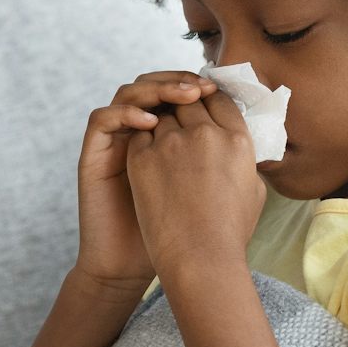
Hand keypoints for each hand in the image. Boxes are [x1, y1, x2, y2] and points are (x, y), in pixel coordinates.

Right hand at [75, 71, 219, 290]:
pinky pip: (103, 119)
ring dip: (156, 88)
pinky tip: (150, 124)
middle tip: (201, 87)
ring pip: (128, 92)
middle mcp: (138, 132)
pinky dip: (125, 114)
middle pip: (154, 84)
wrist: (135, 264)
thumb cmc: (178, 233)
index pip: (178, 93)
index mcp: (165, 136)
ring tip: (183, 98)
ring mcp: (115, 140)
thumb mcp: (210, 192)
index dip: (197, 85)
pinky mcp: (94, 154)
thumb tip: (253, 139)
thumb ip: (224, 164)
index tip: (219, 88)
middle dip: (179, 81)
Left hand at [124, 87, 265, 275]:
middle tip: (179, 126)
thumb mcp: (254, 190)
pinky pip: (140, 135)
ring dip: (162, 127)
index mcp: (238, 139)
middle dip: (183, 109)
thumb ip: (244, 158)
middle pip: (188, 101)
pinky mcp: (142, 157)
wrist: (199, 260)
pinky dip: (143, 144)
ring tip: (164, 152)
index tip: (202, 105)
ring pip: (161, 117)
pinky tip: (148, 164)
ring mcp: (171, 143)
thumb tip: (236, 144)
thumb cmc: (230, 233)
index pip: (220, 99)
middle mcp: (205, 134)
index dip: (209, 99)